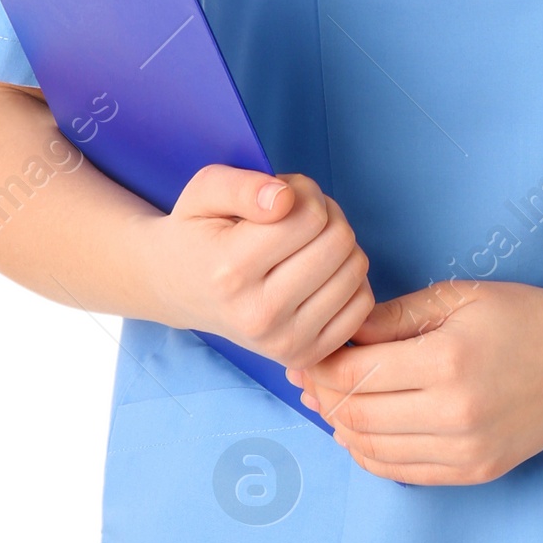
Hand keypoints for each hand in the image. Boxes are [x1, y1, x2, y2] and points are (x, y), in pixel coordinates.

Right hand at [141, 167, 372, 368]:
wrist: (180, 289)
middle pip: (338, 242)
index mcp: (230, 271)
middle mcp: (258, 315)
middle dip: (325, 214)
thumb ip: (243, 185)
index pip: (309, 216)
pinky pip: (362, 304)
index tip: (282, 196)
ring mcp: (283, 343)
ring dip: (339, 243)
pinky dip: (349, 278)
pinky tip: (318, 272)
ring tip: (305, 242)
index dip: (303, 191)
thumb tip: (285, 198)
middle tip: (296, 216)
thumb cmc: (198, 232)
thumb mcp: (204, 191)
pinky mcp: (305, 356)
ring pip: (355, 270)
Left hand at [293, 279, 542, 484]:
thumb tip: (339, 334)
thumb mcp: (457, 297)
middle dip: (324, 396)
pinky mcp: (474, 471)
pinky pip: (402, 472)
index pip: (356, 375)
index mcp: (447, 361)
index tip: (308, 354)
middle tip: (310, 377)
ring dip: (342, 427)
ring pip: (373, 449)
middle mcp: (453, 413)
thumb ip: (394, 317)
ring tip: (332, 403)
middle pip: (357, 415)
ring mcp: (465, 450)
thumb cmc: (522, 316)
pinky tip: (362, 431)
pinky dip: (371, 454)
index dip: (321, 366)